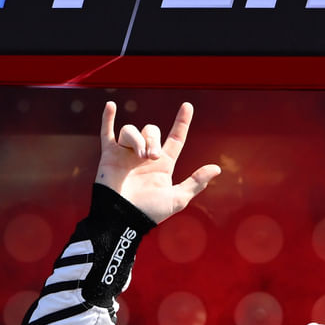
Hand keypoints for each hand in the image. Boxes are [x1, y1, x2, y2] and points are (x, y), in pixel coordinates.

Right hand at [96, 100, 220, 224]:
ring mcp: (126, 154)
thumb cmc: (150, 212)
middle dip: (153, 139)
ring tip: (139, 155)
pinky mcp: (109, 155)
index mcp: (163, 164)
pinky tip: (111, 106)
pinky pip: (107, 133)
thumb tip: (217, 169)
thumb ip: (196, 182)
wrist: (123, 218)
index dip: (182, 122)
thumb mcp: (178, 198)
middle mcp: (145, 156)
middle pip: (151, 130)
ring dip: (137, 139)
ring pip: (132, 130)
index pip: (175, 138)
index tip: (187, 106)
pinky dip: (108, 119)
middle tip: (151, 157)